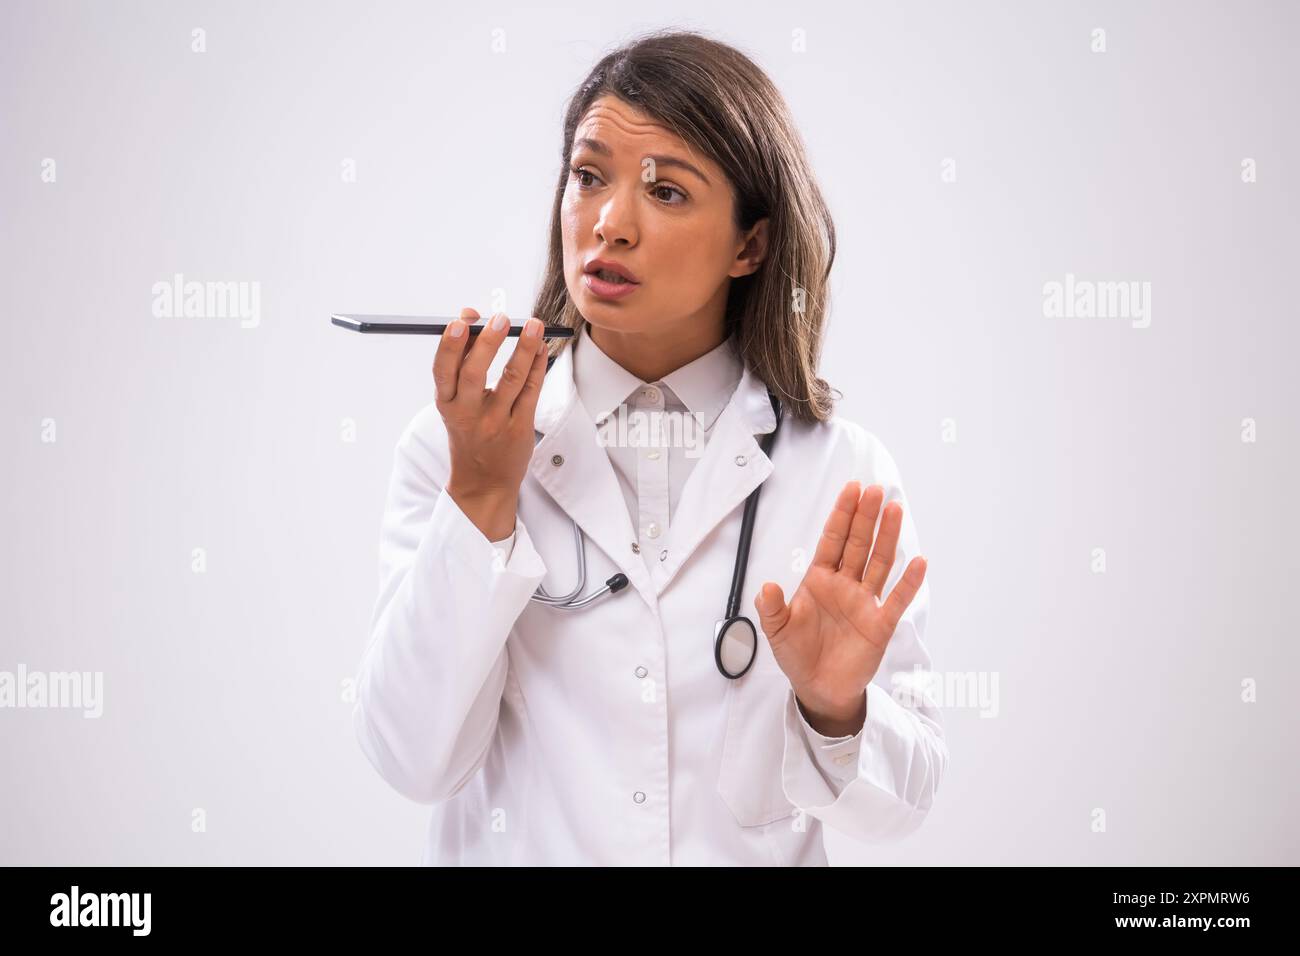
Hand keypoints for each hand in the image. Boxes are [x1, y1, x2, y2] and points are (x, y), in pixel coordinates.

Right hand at [435, 308, 548, 539]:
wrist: (483, 482)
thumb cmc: (469, 433)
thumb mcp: (456, 402)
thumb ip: (463, 362)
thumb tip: (471, 318)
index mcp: (447, 404)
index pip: (443, 369)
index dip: (451, 343)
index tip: (462, 320)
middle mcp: (468, 413)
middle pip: (474, 373)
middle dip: (487, 342)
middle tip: (500, 319)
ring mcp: (496, 422)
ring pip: (511, 379)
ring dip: (524, 348)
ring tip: (533, 326)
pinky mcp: (520, 427)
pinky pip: (532, 391)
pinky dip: (538, 365)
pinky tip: (541, 347)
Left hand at [753, 481, 927, 732]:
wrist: (818, 688)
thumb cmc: (797, 654)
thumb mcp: (777, 631)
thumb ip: (772, 608)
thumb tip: (767, 587)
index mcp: (819, 580)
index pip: (832, 540)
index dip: (842, 514)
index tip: (851, 488)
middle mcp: (845, 585)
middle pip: (858, 544)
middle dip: (866, 517)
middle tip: (876, 490)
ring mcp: (865, 602)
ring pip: (879, 563)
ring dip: (888, 537)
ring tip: (895, 510)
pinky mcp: (880, 624)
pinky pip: (897, 599)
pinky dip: (909, 582)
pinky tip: (919, 562)